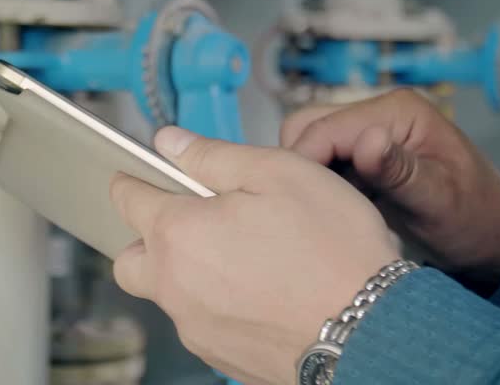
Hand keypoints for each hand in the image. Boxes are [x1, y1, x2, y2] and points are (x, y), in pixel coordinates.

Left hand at [109, 127, 399, 384]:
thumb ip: (212, 155)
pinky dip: (218, 304)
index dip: (133, 178)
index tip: (138, 174)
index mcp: (179, 233)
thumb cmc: (332, 251)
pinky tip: (260, 290)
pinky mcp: (223, 357)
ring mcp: (197, 328)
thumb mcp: (277, 172)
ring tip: (240, 255)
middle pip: (131, 259)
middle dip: (148, 237)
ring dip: (186, 272)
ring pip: (168, 295)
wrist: (371, 330)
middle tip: (189, 220)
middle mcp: (176, 286)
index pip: (127, 198)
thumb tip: (171, 141)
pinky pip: (202, 324)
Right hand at [281, 89, 499, 289]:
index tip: (298, 205)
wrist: (494, 235)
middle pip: (307, 128)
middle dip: (303, 167)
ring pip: (310, 146)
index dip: (304, 163)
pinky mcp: (363, 159)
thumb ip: (400, 171)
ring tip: (329, 215)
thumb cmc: (476, 218)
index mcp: (397, 111)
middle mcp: (378, 114)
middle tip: (314, 211)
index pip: (324, 127)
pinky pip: (323, 165)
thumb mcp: (440, 200)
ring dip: (311, 178)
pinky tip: (337, 214)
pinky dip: (322, 187)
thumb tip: (366, 142)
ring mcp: (369, 135)